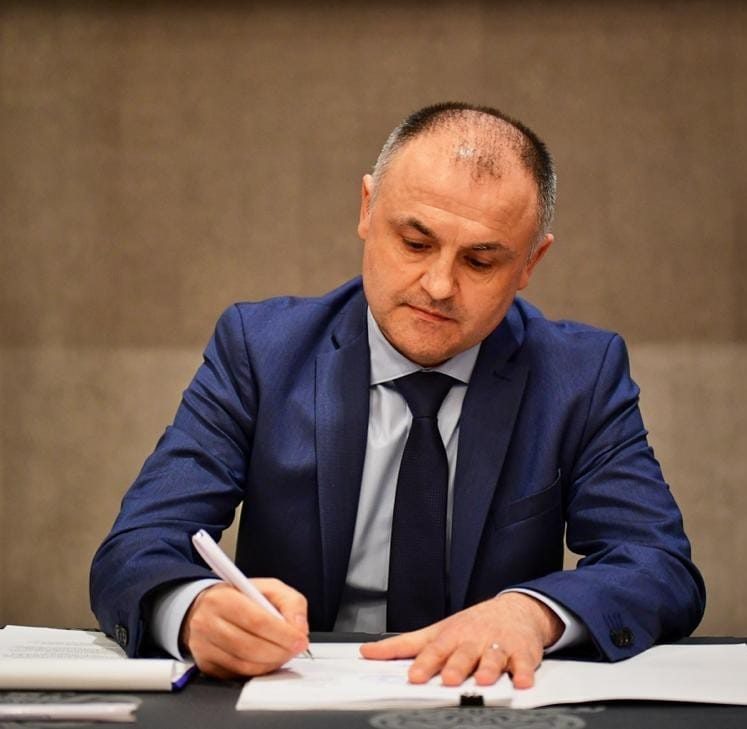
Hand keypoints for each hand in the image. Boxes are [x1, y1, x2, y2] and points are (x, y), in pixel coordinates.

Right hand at [181, 580, 309, 678]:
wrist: (209, 607)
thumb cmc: (241, 597)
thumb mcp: (269, 588)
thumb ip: (290, 602)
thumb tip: (299, 628)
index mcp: (223, 598)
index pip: (256, 620)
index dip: (282, 633)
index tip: (300, 639)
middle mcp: (207, 622)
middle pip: (250, 646)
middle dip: (279, 651)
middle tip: (295, 649)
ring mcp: (204, 646)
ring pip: (244, 664)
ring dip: (271, 663)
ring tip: (284, 653)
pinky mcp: (206, 665)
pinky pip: (237, 674)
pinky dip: (258, 671)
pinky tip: (267, 660)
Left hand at [360, 592, 562, 687]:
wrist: (513, 610)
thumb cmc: (470, 625)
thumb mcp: (436, 631)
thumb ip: (403, 645)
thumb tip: (367, 652)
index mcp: (451, 636)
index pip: (435, 650)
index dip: (425, 664)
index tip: (415, 676)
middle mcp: (473, 640)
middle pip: (464, 653)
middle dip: (457, 665)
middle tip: (450, 678)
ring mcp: (498, 645)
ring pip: (493, 657)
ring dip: (489, 668)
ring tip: (484, 680)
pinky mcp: (522, 653)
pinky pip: (524, 664)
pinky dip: (524, 672)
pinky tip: (522, 681)